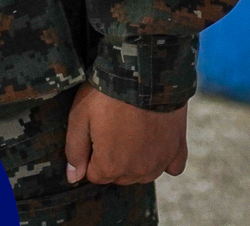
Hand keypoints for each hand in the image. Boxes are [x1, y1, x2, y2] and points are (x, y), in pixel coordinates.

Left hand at [65, 83, 187, 186]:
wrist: (144, 72)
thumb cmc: (107, 93)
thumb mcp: (79, 116)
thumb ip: (75, 151)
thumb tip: (73, 178)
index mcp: (110, 166)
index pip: (94, 174)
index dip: (91, 153)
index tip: (95, 130)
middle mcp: (137, 172)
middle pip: (119, 175)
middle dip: (112, 157)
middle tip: (112, 125)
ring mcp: (159, 162)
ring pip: (143, 173)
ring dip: (136, 159)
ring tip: (132, 128)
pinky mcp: (177, 149)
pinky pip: (172, 167)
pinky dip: (164, 158)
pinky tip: (156, 142)